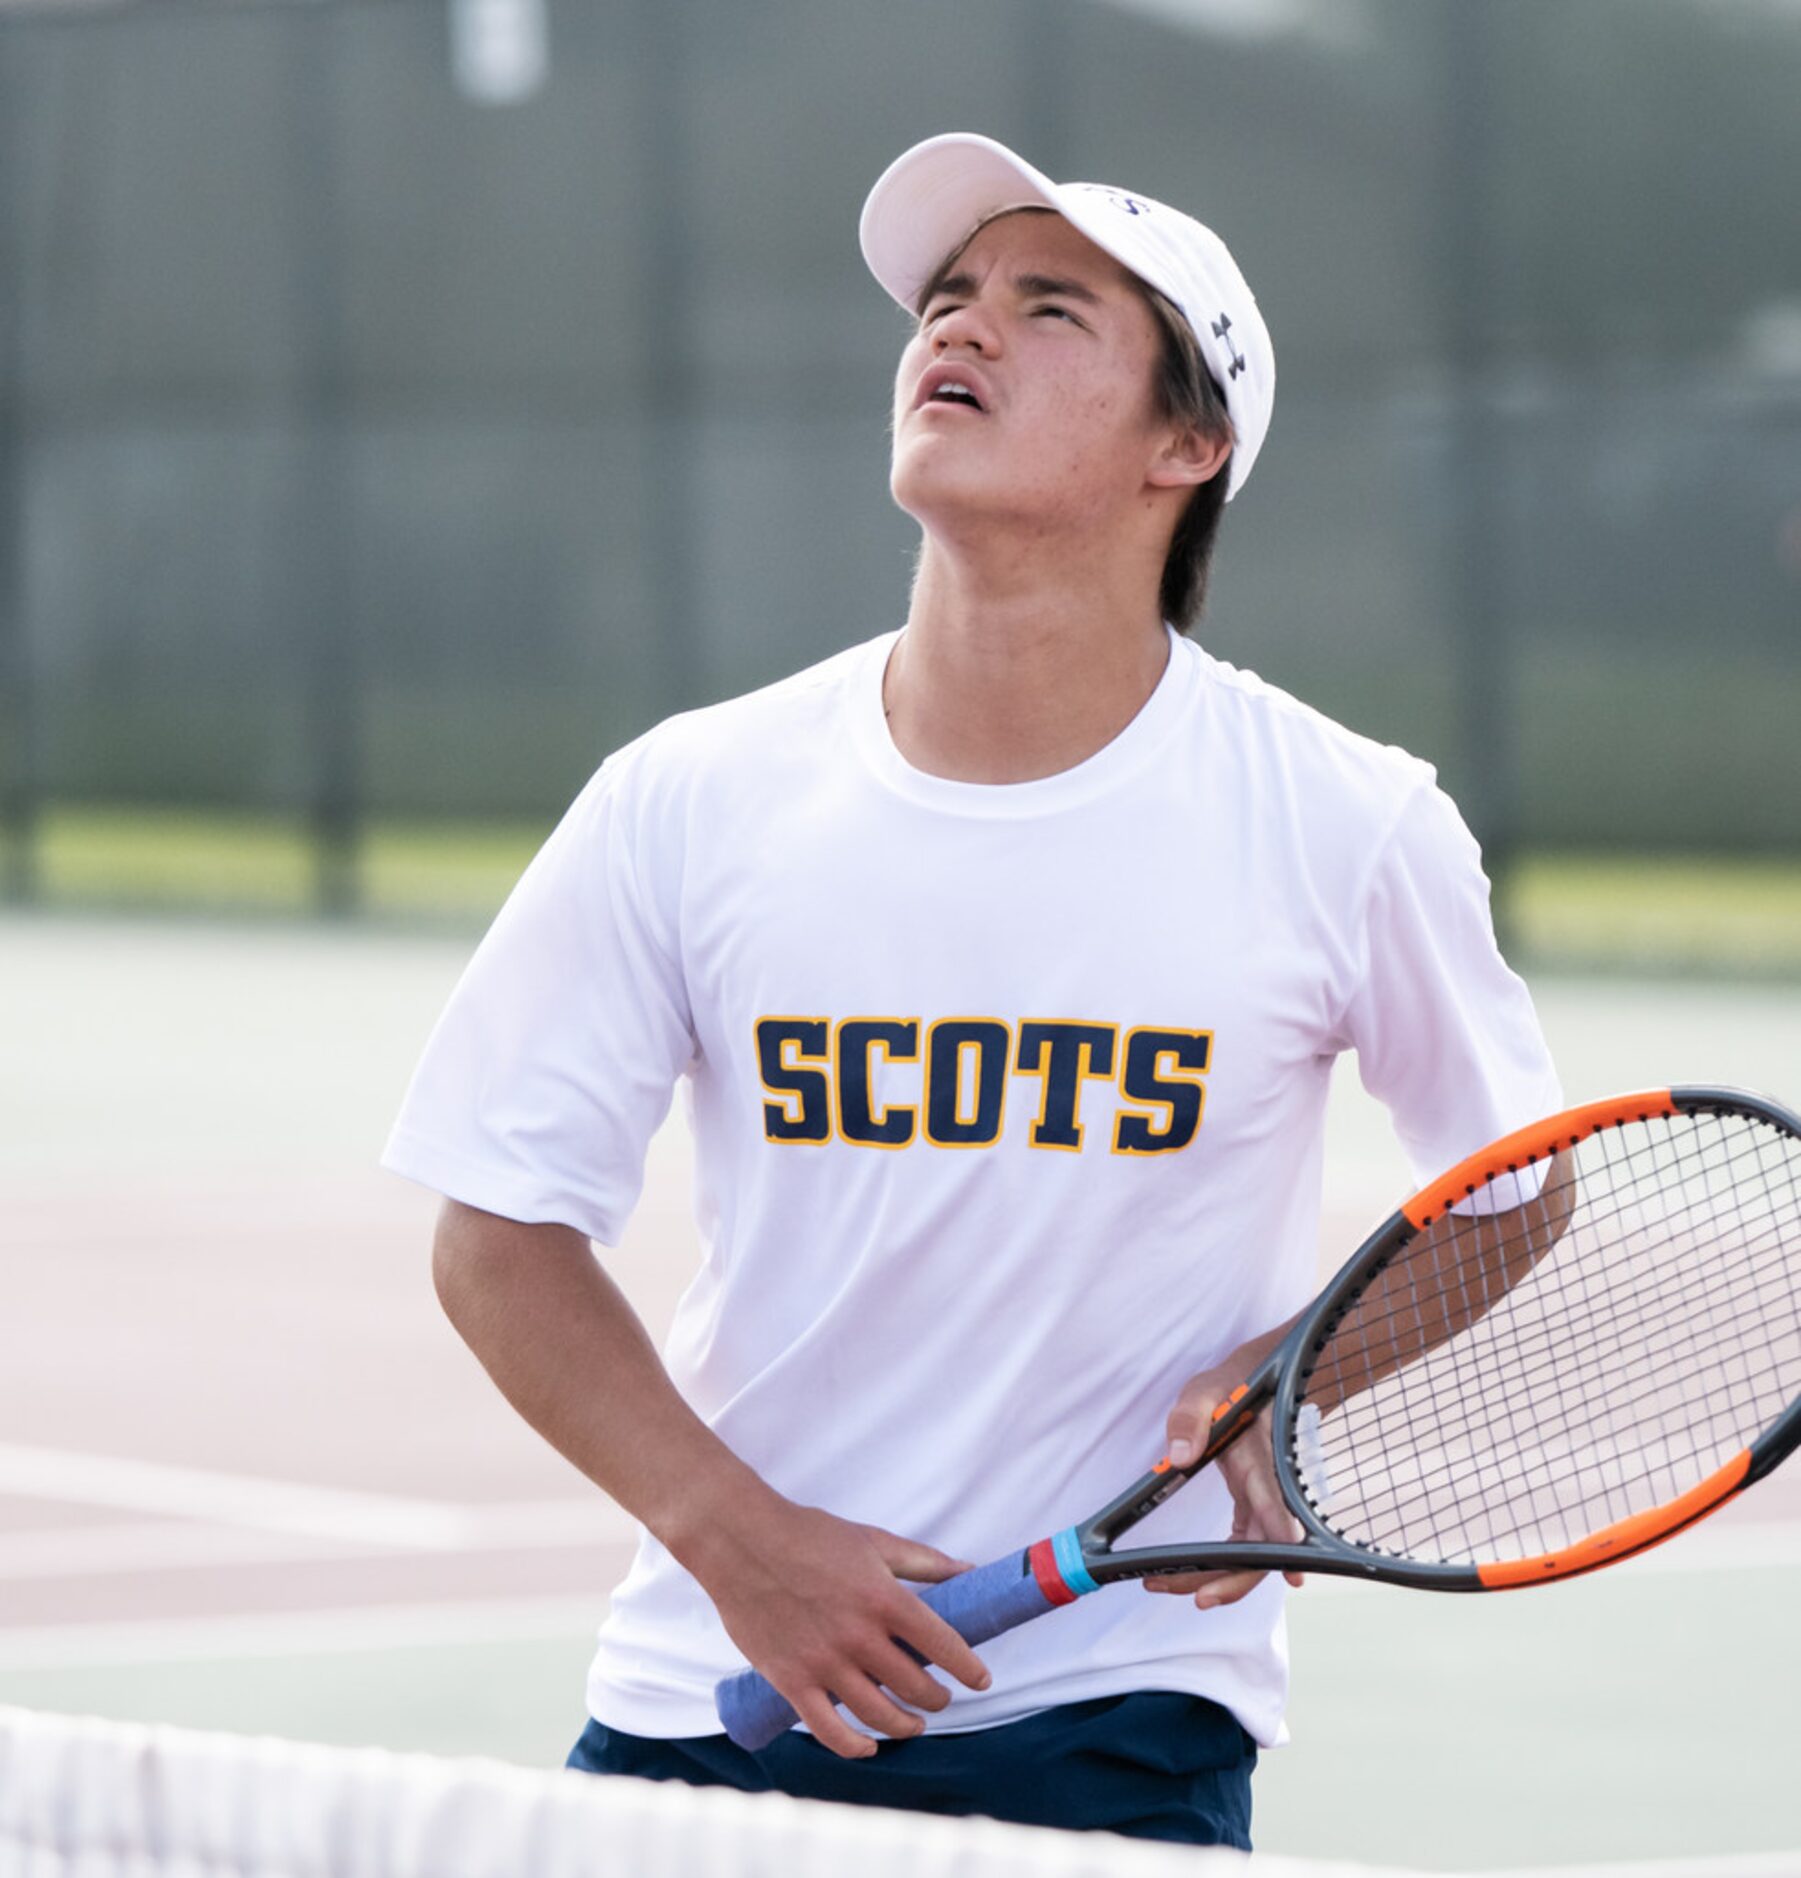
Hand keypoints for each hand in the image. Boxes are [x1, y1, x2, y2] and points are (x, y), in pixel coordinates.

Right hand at [683, 1494, 991, 1758]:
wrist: (742, 1542)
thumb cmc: (810, 1535)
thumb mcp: (873, 1540)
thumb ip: (924, 1561)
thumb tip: (970, 1570)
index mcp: (884, 1598)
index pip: (943, 1645)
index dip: (969, 1668)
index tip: (982, 1680)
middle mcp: (859, 1636)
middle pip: (915, 1686)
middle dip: (938, 1698)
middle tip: (940, 1698)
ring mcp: (824, 1662)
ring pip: (879, 1715)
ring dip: (905, 1726)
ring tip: (913, 1723)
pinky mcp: (792, 1681)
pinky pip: (830, 1730)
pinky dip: (855, 1747)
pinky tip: (868, 1746)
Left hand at [1144, 1362, 1302, 1610]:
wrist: (1259, 1381)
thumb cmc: (1232, 1386)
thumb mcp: (1203, 1391)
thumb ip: (1190, 1418)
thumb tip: (1178, 1457)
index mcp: (1259, 1460)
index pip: (1274, 1502)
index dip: (1282, 1536)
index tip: (1289, 1571)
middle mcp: (1268, 1488)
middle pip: (1265, 1547)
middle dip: (1234, 1578)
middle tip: (1195, 1597)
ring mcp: (1263, 1501)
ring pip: (1253, 1555)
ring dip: (1219, 1577)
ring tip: (1169, 1585)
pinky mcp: (1252, 1506)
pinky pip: (1244, 1546)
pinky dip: (1222, 1565)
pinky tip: (1193, 1578)